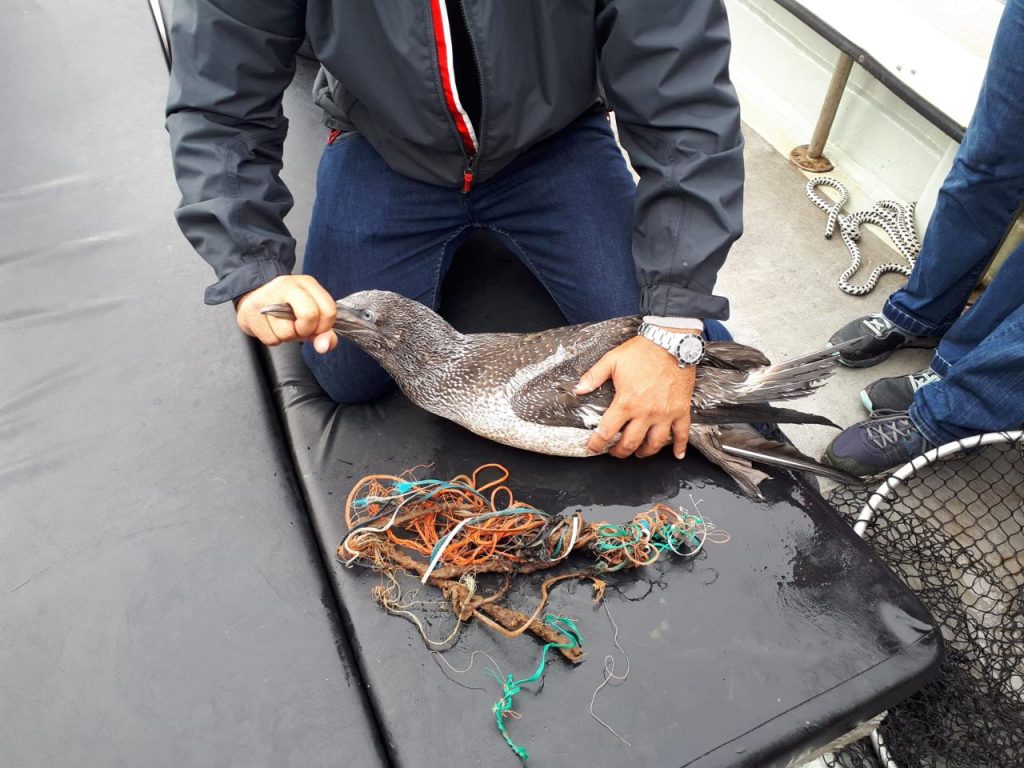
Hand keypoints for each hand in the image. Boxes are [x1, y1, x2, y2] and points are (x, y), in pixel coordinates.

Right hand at [235, 275, 338, 353]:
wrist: (253, 298)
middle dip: (306, 331)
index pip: (329, 310)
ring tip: (281, 325)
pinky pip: (271, 339)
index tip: (315, 327)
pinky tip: (270, 327)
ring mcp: (267, 297)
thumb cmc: (286, 309)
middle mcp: (287, 285)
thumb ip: (325, 333)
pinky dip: (273, 339)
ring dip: (287, 337)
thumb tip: (324, 346)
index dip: (324, 327)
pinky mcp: (250, 311)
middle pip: (309, 315)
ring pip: (287, 332)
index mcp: (307, 284)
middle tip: (298, 327)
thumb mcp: (311, 317)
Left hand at [575, 334, 697, 459]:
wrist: (672, 342)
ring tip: (639, 453)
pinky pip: (682, 433)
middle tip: (615, 452)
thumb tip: (578, 389)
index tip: (593, 447)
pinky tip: (678, 455)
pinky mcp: (681, 410)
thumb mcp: (612, 360)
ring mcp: (665, 414)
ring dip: (645, 452)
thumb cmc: (643, 351)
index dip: (597, 443)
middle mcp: (646, 413)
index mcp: (626, 402)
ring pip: (655, 443)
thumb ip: (594, 376)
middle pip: (630, 443)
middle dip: (620, 451)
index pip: (607, 431)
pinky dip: (681, 446)